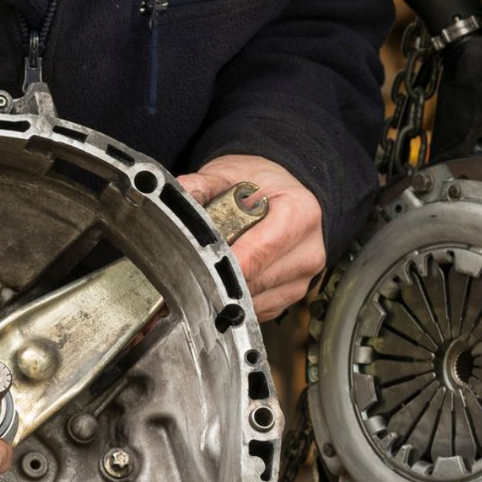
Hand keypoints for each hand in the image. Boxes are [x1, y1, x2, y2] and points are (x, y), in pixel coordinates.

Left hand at [178, 154, 323, 320]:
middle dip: (220, 276)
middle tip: (193, 264)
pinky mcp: (292, 296)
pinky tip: (229, 277)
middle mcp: (307, 251)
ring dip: (228, 291)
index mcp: (299, 215)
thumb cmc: (262, 183)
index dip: (221, 263)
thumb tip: (174, 199)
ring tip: (213, 267)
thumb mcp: (232, 172)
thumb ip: (202, 185)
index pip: (256, 254)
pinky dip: (238, 298)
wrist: (287, 193)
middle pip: (253, 282)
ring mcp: (303, 278)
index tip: (193, 262)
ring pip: (253, 301)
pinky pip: (258, 308)